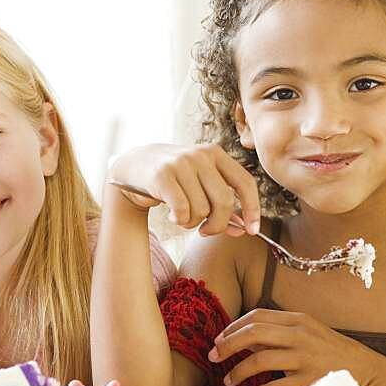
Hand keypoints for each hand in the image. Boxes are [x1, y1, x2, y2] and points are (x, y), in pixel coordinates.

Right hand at [108, 143, 260, 235]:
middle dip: (218, 225)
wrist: (133, 165)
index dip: (252, 208)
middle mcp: (201, 155)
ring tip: (182, 216)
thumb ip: (222, 206)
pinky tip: (171, 216)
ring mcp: (181, 163)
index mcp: (216, 154)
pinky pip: (182, 211)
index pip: (245, 182)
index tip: (252, 230)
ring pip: (202, 210)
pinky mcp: (163, 175)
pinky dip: (179, 220)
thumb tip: (243, 229)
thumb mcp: (201, 186)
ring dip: (192, 223)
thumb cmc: (174, 180)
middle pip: (225, 202)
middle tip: (205, 231)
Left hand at [207, 309, 384, 385]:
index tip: (218, 339)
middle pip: (253, 334)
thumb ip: (277, 333)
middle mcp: (301, 336)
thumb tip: (241, 338)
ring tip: (228, 379)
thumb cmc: (329, 350)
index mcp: (298, 320)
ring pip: (260, 361)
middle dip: (227, 345)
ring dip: (237, 372)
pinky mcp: (309, 381)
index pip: (256, 317)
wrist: (364, 368)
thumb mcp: (306, 333)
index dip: (232, 328)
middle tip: (212, 356)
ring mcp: (306, 359)